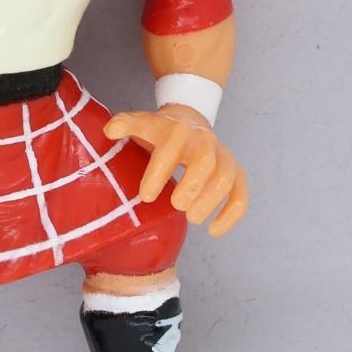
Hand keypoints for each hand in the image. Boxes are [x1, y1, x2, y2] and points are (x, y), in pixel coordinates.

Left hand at [103, 106, 248, 236]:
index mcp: (178, 130)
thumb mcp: (142, 124)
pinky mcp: (235, 171)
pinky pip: (241, 192)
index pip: (170, 150)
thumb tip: (109, 131)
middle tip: (175, 206)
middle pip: (205, 162)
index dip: (158, 173)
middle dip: (191, 186)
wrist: (188, 121)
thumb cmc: (159, 131)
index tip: (145, 197)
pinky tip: (213, 231)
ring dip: (211, 201)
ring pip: (227, 177)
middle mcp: (204, 141)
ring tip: (191, 219)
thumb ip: (125, 124)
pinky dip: (232, 213)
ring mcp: (223, 155)